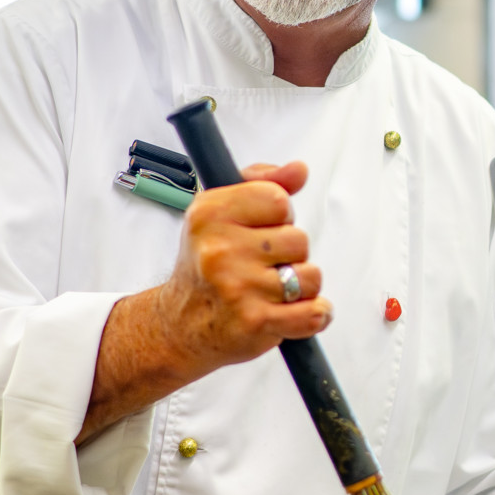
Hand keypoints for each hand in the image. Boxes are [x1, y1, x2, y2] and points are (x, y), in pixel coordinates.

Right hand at [83, 160, 331, 441]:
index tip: (261, 230)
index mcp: (210, 213)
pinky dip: (316, 314)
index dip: (279, 217)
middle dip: (289, 255)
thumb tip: (299, 170)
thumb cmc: (205, 264)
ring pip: (310, 277)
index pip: (278, 200)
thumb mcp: (221, 212)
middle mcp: (220, 249)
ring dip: (300, 286)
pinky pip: (314, 313)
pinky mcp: (255, 322)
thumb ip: (263, 183)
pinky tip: (298, 312)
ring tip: (272, 290)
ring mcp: (238, 287)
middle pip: (299, 240)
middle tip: (261, 266)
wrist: (178, 325)